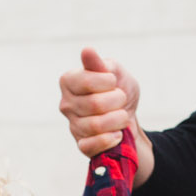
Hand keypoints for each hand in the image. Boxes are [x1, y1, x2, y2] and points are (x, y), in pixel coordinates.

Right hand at [59, 48, 153, 183]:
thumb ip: (100, 64)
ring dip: (118, 120)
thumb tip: (87, 51)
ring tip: (122, 116)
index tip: (114, 82)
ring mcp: (72, 125)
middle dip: (117, 101)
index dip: (108, 82)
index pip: (87, 81)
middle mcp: (65, 103)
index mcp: (69, 81)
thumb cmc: (119, 89)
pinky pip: (91, 145)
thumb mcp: (115, 71)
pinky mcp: (81, 145)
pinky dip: (110, 139)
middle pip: (94, 104)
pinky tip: (117, 134)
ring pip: (95, 126)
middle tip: (120, 99)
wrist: (129, 116)